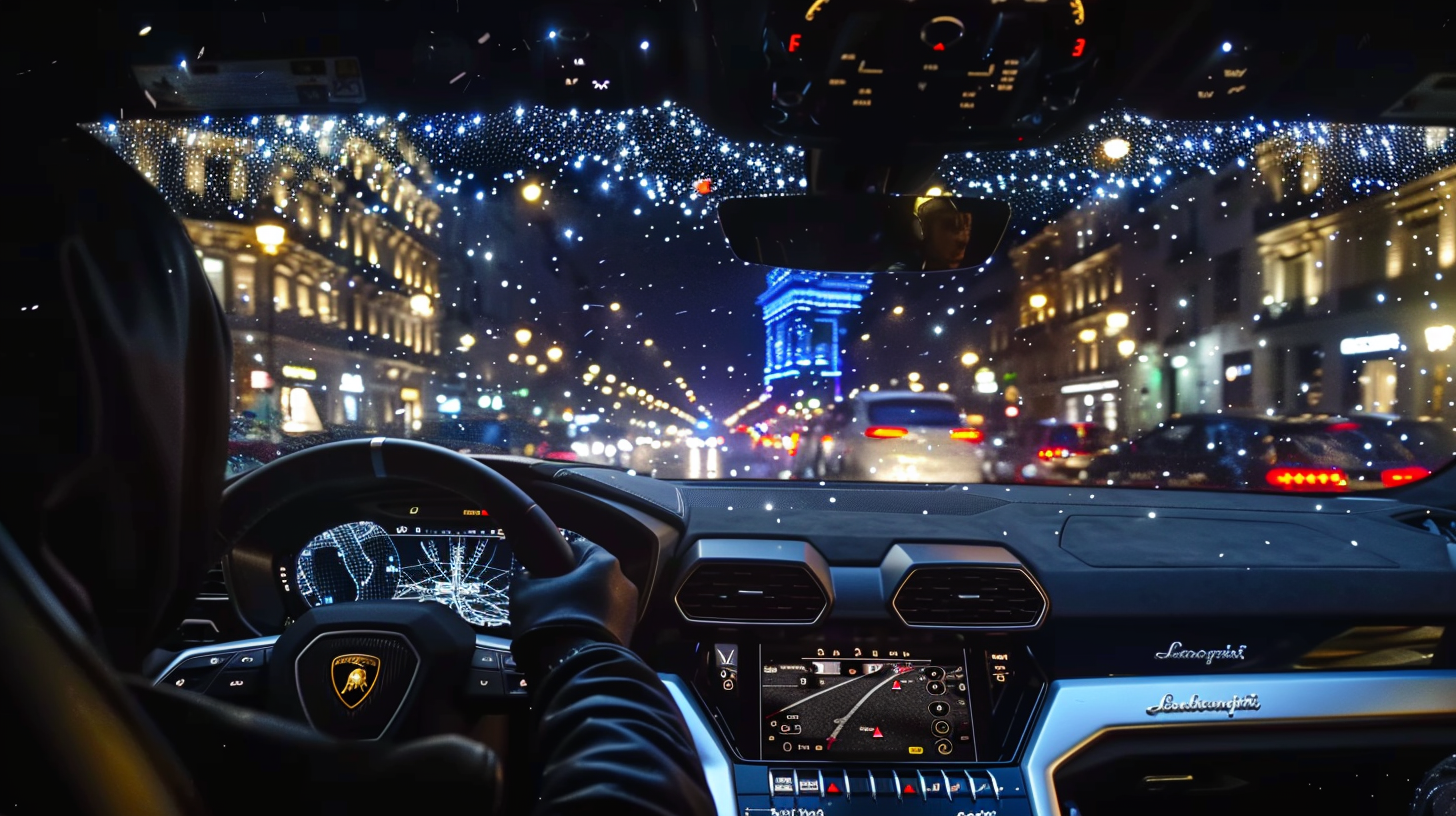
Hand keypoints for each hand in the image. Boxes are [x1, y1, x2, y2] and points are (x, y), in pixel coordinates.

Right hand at [509, 534, 637, 676]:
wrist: (576, 670)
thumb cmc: (552, 621)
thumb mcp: (525, 594)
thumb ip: (525, 578)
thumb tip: (528, 577)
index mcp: (605, 563)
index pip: (581, 546)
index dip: (559, 553)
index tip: (544, 565)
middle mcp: (625, 584)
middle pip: (592, 576)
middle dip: (571, 583)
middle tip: (548, 595)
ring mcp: (630, 612)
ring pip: (599, 601)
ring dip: (581, 606)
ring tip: (557, 620)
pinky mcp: (628, 637)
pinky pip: (604, 622)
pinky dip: (589, 625)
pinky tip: (570, 635)